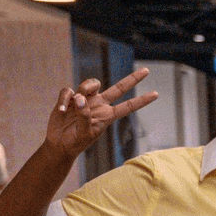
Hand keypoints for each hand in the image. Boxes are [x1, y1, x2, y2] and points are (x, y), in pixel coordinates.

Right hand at [43, 69, 157, 158]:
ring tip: (75, 104)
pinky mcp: (69, 98)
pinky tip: (61, 111)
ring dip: (84, 89)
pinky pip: (68, 90)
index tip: (156, 94)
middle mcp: (99, 104)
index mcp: (107, 115)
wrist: (59, 144)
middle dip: (132, 79)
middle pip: (118, 88)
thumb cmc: (75, 141)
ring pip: (91, 84)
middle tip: (147, 71)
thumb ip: (85, 116)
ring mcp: (84, 100)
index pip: (128, 106)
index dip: (142, 101)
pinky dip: (64, 99)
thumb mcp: (84, 133)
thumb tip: (80, 98)